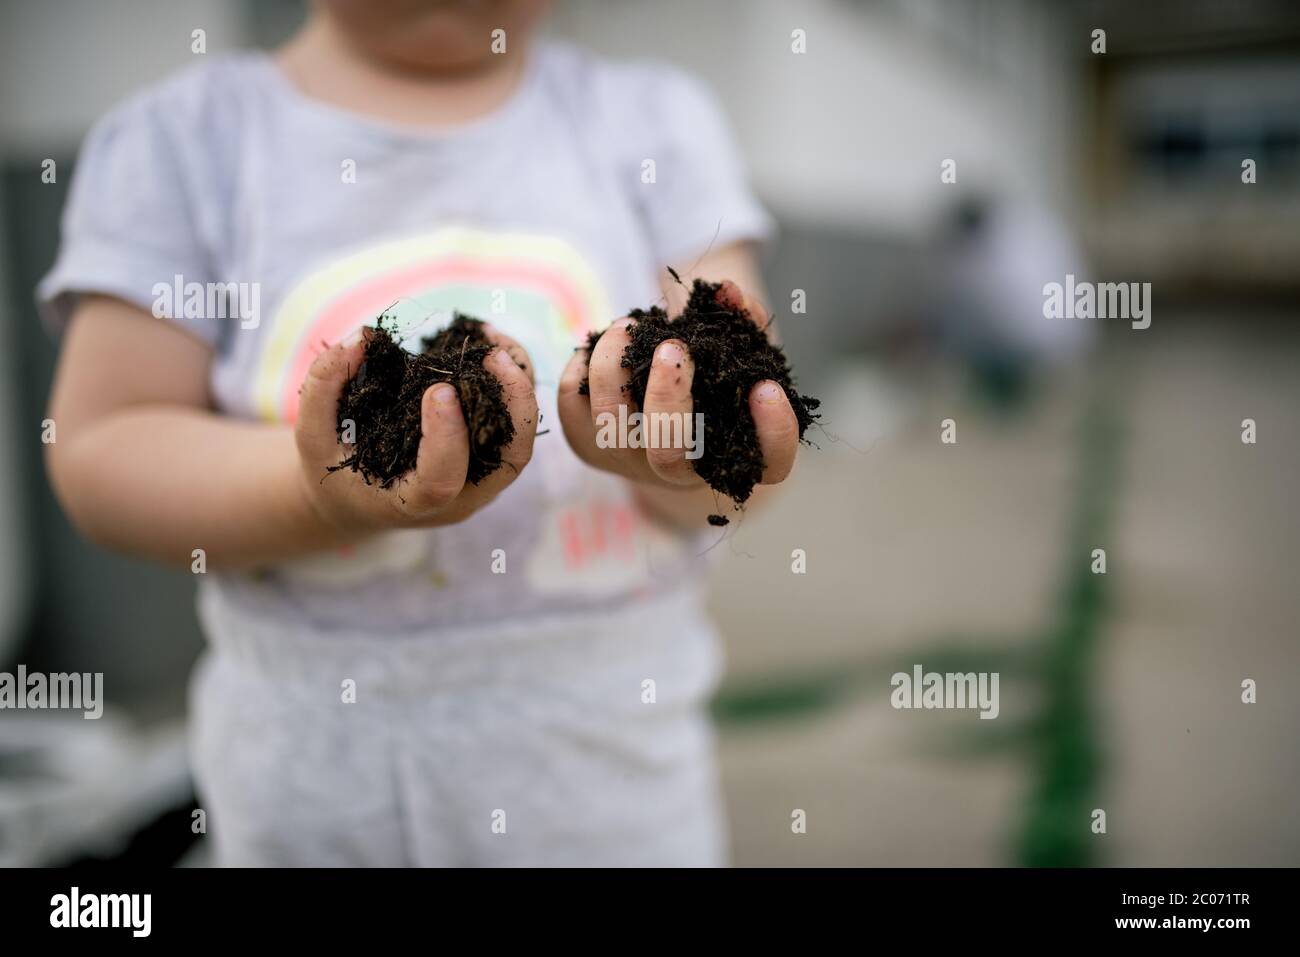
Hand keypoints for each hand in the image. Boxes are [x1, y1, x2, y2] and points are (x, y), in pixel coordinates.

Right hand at [295, 326, 536, 535]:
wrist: (356, 500)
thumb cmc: (333, 470)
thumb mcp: (311, 434)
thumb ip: (325, 386)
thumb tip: (364, 336)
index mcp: (411, 503)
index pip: (442, 481)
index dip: (447, 437)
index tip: (440, 389)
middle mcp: (458, 498)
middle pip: (509, 460)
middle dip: (512, 405)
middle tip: (493, 355)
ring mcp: (481, 482)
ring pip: (521, 440)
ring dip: (519, 389)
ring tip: (496, 343)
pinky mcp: (489, 459)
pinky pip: (514, 425)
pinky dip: (512, 386)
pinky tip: (493, 347)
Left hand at [557, 280, 799, 491]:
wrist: (663, 415)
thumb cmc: (712, 381)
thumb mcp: (738, 350)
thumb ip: (744, 319)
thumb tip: (727, 293)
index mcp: (738, 455)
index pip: (772, 463)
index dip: (775, 432)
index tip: (767, 389)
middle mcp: (685, 472)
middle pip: (668, 455)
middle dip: (666, 398)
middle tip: (673, 346)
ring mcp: (631, 464)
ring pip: (610, 427)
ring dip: (614, 367)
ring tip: (628, 327)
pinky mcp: (587, 445)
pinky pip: (572, 402)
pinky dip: (583, 363)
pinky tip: (607, 345)